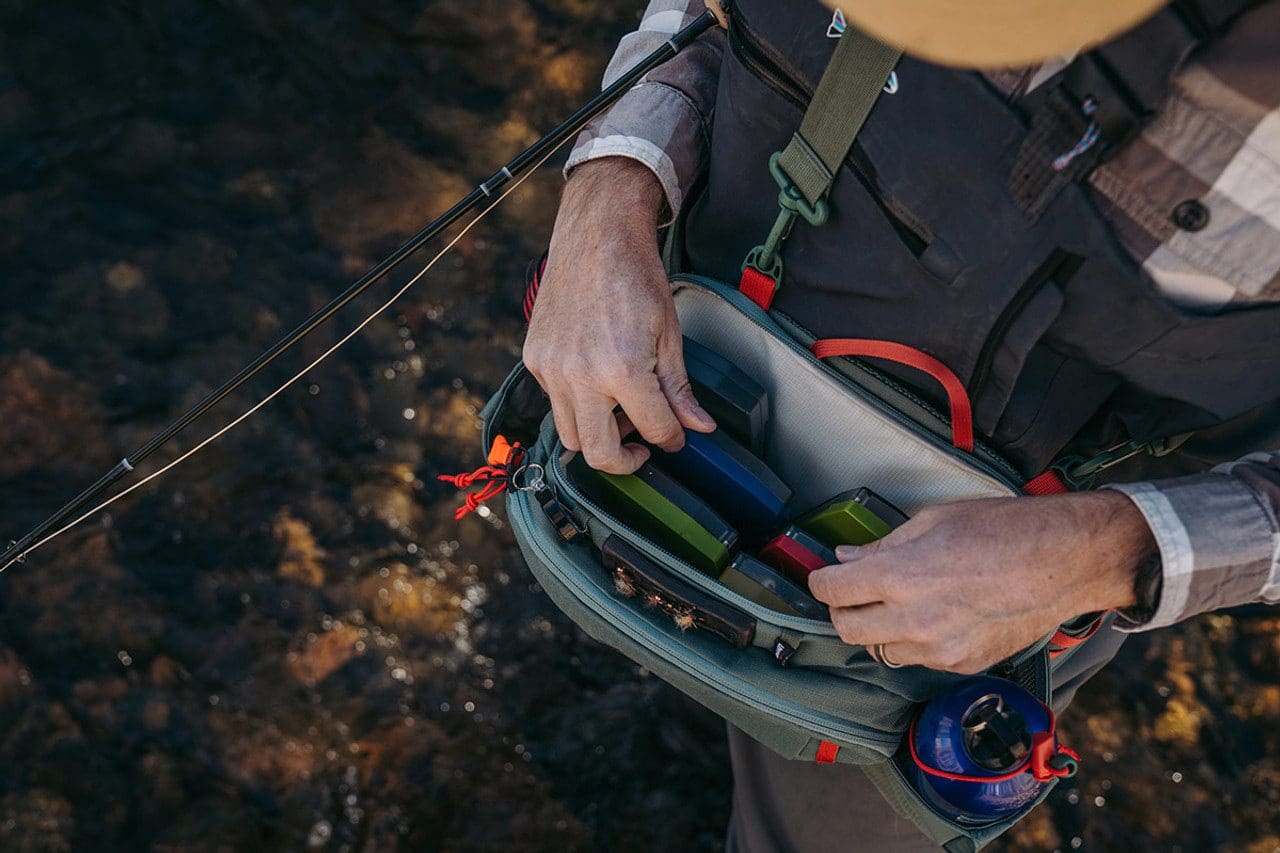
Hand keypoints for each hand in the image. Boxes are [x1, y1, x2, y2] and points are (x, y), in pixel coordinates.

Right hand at [523, 157, 714, 473]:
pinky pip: (555, 402)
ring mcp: (551, 369)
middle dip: (625, 460)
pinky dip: (577, 404)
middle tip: (643, 447)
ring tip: (621, 410)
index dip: (672, 439)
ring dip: (597, 435)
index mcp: (622, 370)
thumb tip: (698, 427)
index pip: (653, 430)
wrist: (596, 236)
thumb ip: (678, 389)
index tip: (676, 436)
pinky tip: (597, 381)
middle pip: (599, 453)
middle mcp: (580, 376)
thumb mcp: (669, 335)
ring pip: (570, 435)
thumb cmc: (636, 277)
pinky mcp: (534, 359)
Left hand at [807, 491, 1156, 672]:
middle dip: (843, 610)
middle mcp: (914, 619)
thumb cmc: (1004, 530)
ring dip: (879, 631)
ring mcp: (939, 648)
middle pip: (847, 630)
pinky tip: (934, 618)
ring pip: (882, 651)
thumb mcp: (934, 520)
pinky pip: (920, 660)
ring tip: (898, 605)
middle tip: (853, 593)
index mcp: (900, 576)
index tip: (824, 577)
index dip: (821, 581)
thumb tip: (849, 558)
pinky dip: (916, 643)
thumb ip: (884, 546)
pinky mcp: (963, 664)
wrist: (1064, 562)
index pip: (832, 591)